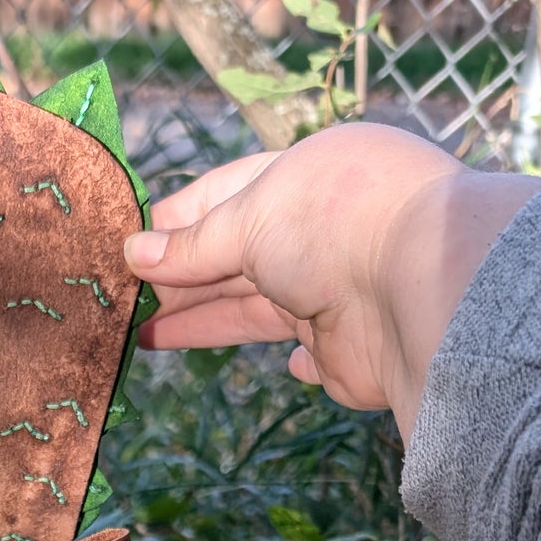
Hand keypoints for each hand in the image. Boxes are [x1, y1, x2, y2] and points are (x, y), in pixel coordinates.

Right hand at [123, 125, 540, 439]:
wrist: (423, 290)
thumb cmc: (334, 224)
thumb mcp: (249, 219)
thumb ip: (192, 245)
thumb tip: (133, 255)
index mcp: (305, 176)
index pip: (225, 195)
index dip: (173, 222)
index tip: (124, 247)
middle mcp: (321, 230)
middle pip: (233, 256)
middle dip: (177, 278)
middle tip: (117, 301)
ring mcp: (336, 291)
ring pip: (253, 308)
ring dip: (201, 321)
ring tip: (140, 338)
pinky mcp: (348, 350)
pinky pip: (310, 355)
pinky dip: (294, 362)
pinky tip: (282, 364)